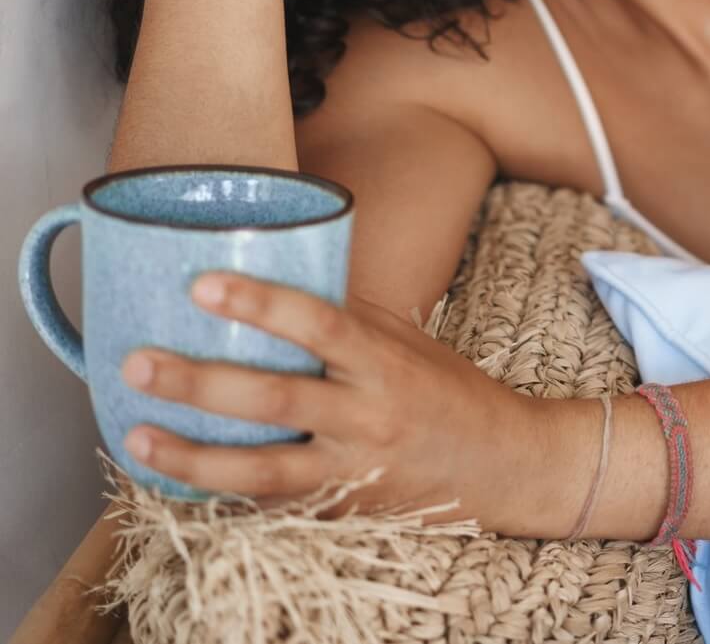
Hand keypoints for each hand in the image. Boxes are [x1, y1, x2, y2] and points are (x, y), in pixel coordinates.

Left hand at [117, 272, 531, 524]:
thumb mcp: (410, 343)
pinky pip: (272, 501)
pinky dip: (220, 491)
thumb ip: (350, 316)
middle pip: (276, 399)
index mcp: (387, 362)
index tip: (203, 284)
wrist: (503, 464)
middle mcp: (370, 415)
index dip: (262, 304)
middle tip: (138, 361)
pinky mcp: (343, 506)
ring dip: (192, 454)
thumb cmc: (449, 391)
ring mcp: (354, 468)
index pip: (322, 324)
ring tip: (136, 432)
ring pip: (263, 468)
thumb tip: (279, 273)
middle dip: (200, 381)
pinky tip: (173, 476)